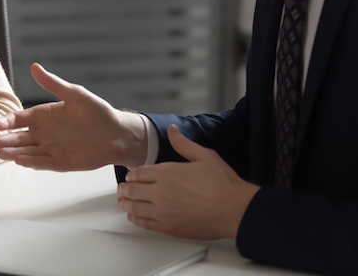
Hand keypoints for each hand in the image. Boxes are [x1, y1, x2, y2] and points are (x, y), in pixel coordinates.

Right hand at [0, 62, 147, 170]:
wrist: (118, 134)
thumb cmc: (97, 112)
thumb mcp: (75, 94)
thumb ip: (53, 84)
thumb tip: (35, 67)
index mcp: (44, 115)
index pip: (19, 119)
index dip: (7, 121)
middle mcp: (43, 133)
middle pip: (19, 137)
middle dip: (5, 140)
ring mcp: (50, 148)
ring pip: (27, 151)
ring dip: (14, 152)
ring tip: (1, 154)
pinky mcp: (60, 162)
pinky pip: (42, 163)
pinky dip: (31, 162)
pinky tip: (19, 161)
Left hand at [117, 125, 258, 239]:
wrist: (235, 210)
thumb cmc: (223, 185)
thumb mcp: (204, 156)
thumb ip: (183, 143)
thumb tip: (172, 130)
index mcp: (167, 173)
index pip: (139, 173)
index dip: (132, 175)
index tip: (130, 177)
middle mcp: (161, 192)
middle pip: (132, 190)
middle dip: (125, 189)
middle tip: (122, 189)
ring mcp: (163, 212)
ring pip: (135, 208)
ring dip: (126, 204)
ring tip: (122, 202)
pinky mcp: (169, 228)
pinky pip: (145, 223)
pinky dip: (136, 219)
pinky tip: (134, 217)